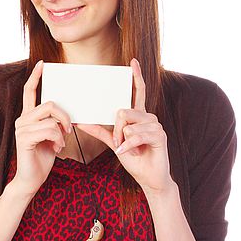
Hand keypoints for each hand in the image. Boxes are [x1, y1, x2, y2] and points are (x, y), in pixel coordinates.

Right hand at [11, 60, 71, 195]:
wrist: (32, 179)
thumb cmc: (43, 157)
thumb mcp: (53, 136)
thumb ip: (55, 122)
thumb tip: (67, 114)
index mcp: (29, 116)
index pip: (29, 91)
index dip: (35, 77)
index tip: (42, 64)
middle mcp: (22, 119)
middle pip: (50, 103)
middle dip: (65, 116)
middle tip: (69, 130)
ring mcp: (21, 128)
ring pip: (51, 118)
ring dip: (62, 132)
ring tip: (60, 144)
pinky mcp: (24, 139)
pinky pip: (50, 130)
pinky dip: (58, 140)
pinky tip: (55, 149)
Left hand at [74, 58, 173, 194]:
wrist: (149, 178)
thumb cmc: (134, 159)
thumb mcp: (113, 143)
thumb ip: (99, 130)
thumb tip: (79, 122)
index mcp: (138, 115)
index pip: (138, 91)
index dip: (136, 76)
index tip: (132, 62)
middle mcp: (148, 116)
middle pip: (124, 110)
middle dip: (116, 130)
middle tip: (118, 143)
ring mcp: (156, 124)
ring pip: (128, 123)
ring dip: (123, 140)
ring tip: (129, 150)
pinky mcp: (160, 135)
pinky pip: (135, 135)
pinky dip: (129, 146)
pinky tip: (132, 153)